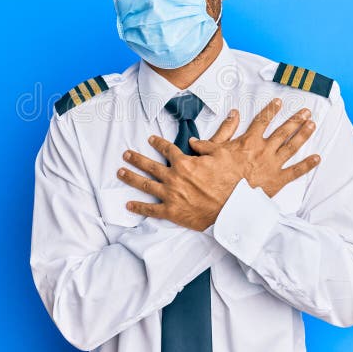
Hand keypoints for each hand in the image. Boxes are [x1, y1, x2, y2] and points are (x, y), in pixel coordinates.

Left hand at [117, 134, 242, 231]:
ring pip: (145, 185)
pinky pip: (151, 209)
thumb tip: (194, 141)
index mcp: (184, 163)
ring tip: (120, 172)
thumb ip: (206, 146)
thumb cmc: (229, 182)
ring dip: (131, 177)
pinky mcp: (171, 212)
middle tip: (126, 154)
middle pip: (150, 166)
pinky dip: (139, 207)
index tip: (150, 139)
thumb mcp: (222, 155)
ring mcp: (170, 195)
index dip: (158, 143)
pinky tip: (129, 205)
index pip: (167, 149)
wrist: (231, 209)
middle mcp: (173, 178)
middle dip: (136, 159)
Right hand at [189, 98, 320, 197]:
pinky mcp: (277, 180)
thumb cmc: (216, 173)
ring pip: (292, 147)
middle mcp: (264, 150)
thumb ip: (225, 129)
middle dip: (295, 120)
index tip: (279, 102)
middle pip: (283, 131)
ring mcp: (272, 164)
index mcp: (249, 141)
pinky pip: (295, 172)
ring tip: (312, 126)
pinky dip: (307, 165)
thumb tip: (233, 114)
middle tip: (306, 112)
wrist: (222, 196)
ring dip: (303, 135)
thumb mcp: (214, 147)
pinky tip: (316, 158)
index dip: (271, 110)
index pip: (263, 120)